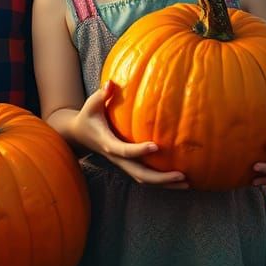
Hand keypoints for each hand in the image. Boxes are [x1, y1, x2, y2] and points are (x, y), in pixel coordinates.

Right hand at [70, 85, 188, 188]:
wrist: (79, 135)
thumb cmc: (88, 116)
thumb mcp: (92, 104)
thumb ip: (102, 94)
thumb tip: (112, 82)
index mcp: (107, 143)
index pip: (124, 151)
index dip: (139, 150)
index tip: (156, 146)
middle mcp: (116, 157)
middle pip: (139, 174)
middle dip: (160, 178)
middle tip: (182, 176)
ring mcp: (123, 164)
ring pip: (144, 179)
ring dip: (165, 183)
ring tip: (186, 183)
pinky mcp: (128, 164)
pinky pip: (145, 176)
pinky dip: (161, 181)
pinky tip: (178, 180)